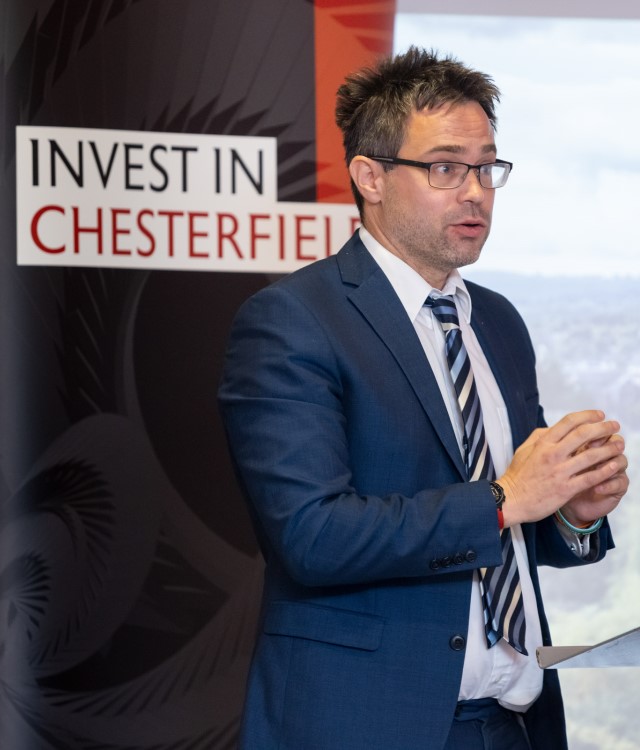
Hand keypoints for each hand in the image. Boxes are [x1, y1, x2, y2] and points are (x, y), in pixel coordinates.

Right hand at [498, 410, 624, 527]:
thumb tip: (553, 427)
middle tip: (615, 425)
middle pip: (583, 434)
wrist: (511, 500)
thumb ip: (539, 436)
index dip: (587, 415)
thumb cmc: (517, 475)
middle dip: (603, 428)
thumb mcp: (523, 450)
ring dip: (609, 448)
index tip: (599, 415)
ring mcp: (560, 472)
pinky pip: (590, 478)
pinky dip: (605, 471)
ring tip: (619, 445)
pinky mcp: (565, 489)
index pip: (569, 422)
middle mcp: (552, 454)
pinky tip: (614, 466)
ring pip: (591, 455)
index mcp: (543, 443)